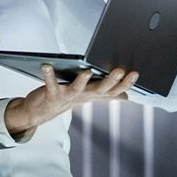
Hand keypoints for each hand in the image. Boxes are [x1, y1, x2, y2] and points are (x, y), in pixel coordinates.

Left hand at [3, 65, 139, 138]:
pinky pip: (50, 83)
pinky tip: (47, 65)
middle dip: (110, 81)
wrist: (41, 112)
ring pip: (77, 89)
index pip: (113, 90)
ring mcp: (67, 96)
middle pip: (99, 90)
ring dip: (82, 81)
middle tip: (120, 70)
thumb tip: (126, 96)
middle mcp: (82, 96)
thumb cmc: (66, 98)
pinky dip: (48, 74)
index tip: (135, 73)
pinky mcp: (51, 94)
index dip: (125, 84)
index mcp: (92, 94)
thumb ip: (107, 94)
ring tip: (87, 71)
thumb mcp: (88, 96)